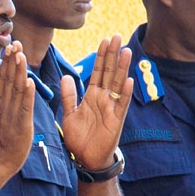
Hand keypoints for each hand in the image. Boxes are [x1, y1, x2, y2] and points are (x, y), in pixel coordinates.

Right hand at [0, 41, 34, 175]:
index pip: (2, 79)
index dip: (7, 63)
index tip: (11, 48)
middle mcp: (2, 106)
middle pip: (7, 79)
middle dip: (12, 61)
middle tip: (16, 43)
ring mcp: (10, 115)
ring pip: (15, 89)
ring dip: (19, 71)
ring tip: (21, 55)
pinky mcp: (20, 125)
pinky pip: (25, 106)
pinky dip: (27, 94)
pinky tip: (29, 81)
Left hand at [60, 34, 132, 170]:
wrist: (86, 159)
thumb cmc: (79, 138)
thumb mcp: (69, 114)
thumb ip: (69, 95)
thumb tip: (66, 76)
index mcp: (92, 96)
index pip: (98, 71)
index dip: (101, 56)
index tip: (104, 39)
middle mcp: (103, 99)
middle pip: (109, 72)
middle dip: (112, 54)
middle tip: (116, 36)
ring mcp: (111, 108)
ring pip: (117, 83)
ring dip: (121, 67)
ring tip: (125, 51)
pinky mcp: (116, 120)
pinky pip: (121, 104)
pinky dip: (124, 93)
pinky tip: (128, 80)